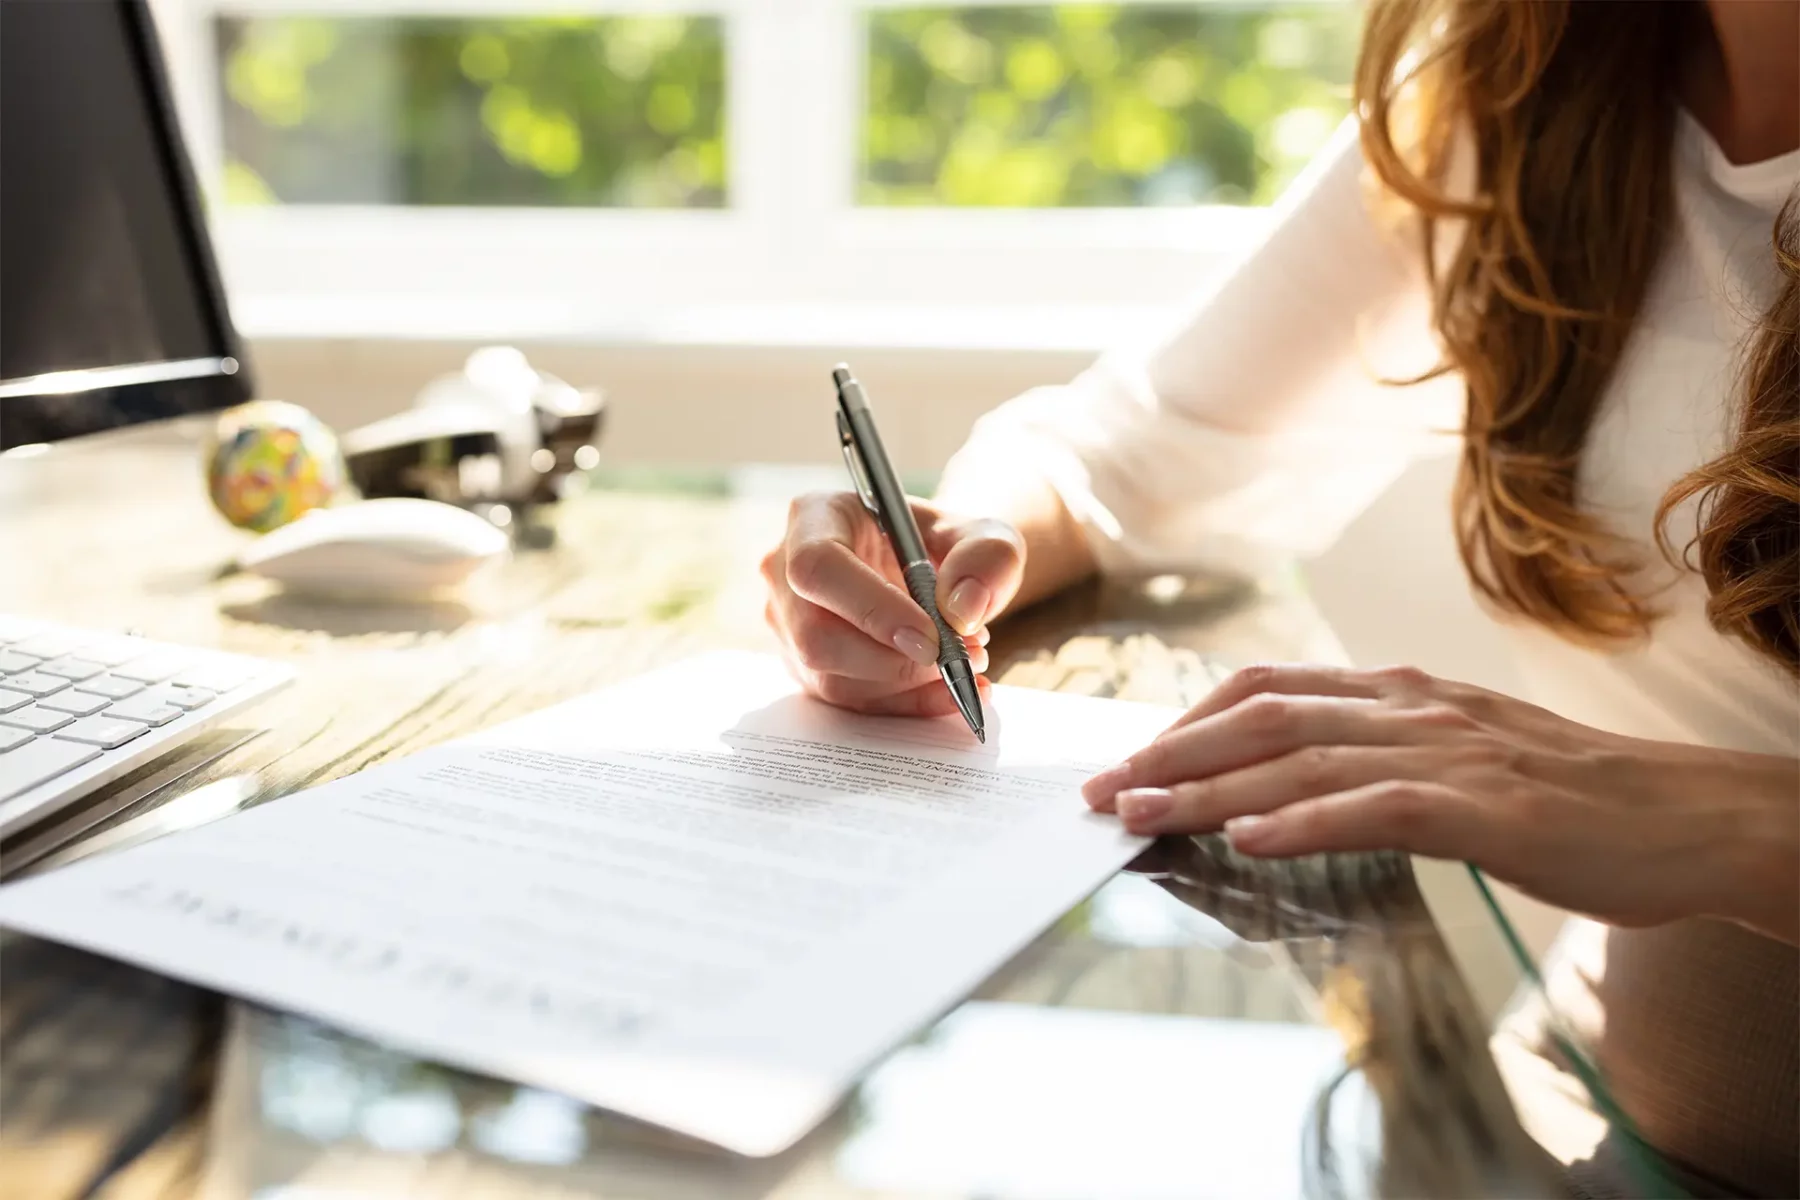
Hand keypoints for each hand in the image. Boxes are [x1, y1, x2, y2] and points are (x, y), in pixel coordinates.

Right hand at [761, 491, 1024, 716]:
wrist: (933, 570)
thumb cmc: (946, 543)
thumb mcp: (982, 534)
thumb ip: (986, 558)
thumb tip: (962, 611)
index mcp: (814, 517)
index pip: (819, 567)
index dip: (871, 608)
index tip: (930, 638)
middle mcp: (785, 572)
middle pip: (816, 636)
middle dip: (893, 661)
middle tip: (957, 656)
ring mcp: (788, 625)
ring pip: (831, 678)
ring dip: (904, 685)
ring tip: (963, 664)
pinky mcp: (805, 667)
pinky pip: (848, 702)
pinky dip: (904, 705)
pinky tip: (948, 691)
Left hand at [1083, 663, 1799, 935]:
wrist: (1683, 815)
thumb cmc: (1567, 796)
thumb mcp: (1458, 752)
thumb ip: (1378, 751)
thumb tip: (1292, 776)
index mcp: (1400, 695)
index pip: (1268, 691)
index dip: (1189, 720)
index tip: (1132, 755)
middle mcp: (1411, 709)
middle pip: (1263, 721)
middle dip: (1172, 754)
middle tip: (1104, 789)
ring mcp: (1448, 754)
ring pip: (1301, 762)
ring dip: (1211, 789)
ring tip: (1142, 812)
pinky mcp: (1486, 809)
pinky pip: (1377, 810)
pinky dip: (1305, 822)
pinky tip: (1249, 838)